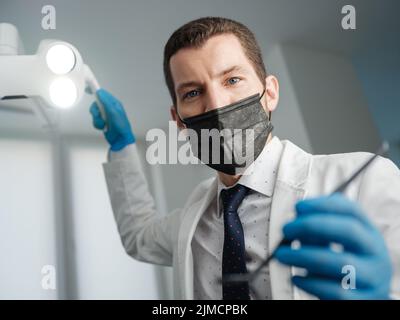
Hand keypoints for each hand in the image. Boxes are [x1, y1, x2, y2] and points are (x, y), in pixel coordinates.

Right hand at [90, 89, 135, 150]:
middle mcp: (109, 108)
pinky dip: (98, 124)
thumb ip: (106, 102)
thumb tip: (100, 92)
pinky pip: (95, 120)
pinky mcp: (102, 122)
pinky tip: (103, 127)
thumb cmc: (121, 126)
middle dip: (95, 111)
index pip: (103, 94)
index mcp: (114, 104)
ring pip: (94, 113)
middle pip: (96, 104)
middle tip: (99, 115)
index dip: (95, 90)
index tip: (88, 88)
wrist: (120, 139)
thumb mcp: (114, 112)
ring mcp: (105, 115)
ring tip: (103, 124)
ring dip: (97, 120)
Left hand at [275, 193, 391, 298]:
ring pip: (339, 262)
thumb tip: (296, 221)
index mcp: (368, 232)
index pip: (351, 209)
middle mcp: (375, 252)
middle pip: (348, 230)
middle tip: (286, 229)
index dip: (323, 204)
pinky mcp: (362, 301)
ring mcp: (373, 278)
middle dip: (312, 226)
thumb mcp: (337, 244)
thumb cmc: (344, 266)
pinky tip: (296, 278)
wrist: (365, 299)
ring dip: (304, 255)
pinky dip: (310, 283)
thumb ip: (318, 231)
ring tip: (282, 255)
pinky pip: (334, 291)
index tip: (298, 206)